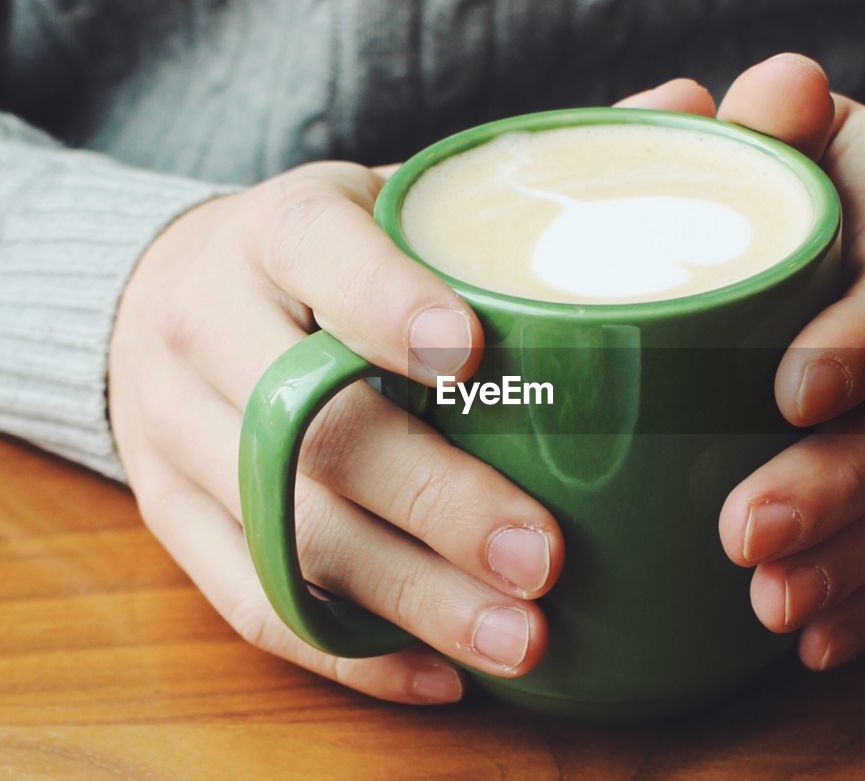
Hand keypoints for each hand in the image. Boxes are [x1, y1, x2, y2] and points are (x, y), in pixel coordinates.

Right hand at [109, 162, 563, 702]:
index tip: (472, 353)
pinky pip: (254, 604)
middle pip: (308, 426)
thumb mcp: (401, 197)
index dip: (385, 302)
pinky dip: (352, 652)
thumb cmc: (332, 254)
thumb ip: (534, 178)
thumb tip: (688, 107)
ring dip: (407, 598)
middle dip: (432, 499)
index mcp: (277, 232)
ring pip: (283, 532)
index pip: (318, 253)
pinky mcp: (176, 523)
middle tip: (547, 557)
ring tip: (522, 642)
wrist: (176, 300)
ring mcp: (178, 437)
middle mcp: (210, 330)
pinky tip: (442, 678)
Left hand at [620, 55, 864, 668]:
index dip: (863, 343)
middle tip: (744, 533)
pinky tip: (810, 646)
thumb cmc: (818, 184)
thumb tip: (698, 103)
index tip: (788, 390)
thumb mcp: (795, 128)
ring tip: (770, 608)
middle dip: (838, 486)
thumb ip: (752, 117)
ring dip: (849, 565)